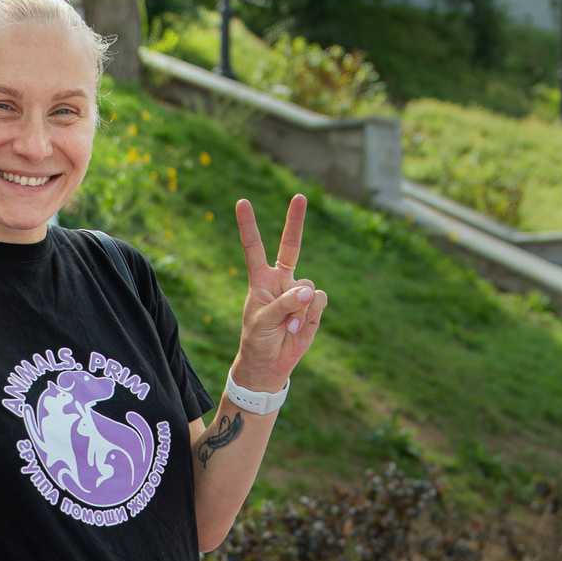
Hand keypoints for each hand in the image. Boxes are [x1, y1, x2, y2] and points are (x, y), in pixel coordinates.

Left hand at [230, 195, 326, 391]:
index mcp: (260, 279)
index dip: (249, 225)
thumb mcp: (262, 322)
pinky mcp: (314, 307)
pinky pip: (319, 300)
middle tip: (300, 196)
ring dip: (299, 309)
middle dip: (296, 221)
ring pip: (308, 287)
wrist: (270, 364)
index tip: (242, 202)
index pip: (254, 247)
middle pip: (292, 245)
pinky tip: (298, 328)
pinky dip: (310, 314)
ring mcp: (298, 292)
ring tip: (286, 327)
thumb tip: (308, 292)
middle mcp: (281, 280)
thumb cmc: (258, 340)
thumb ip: (283, 304)